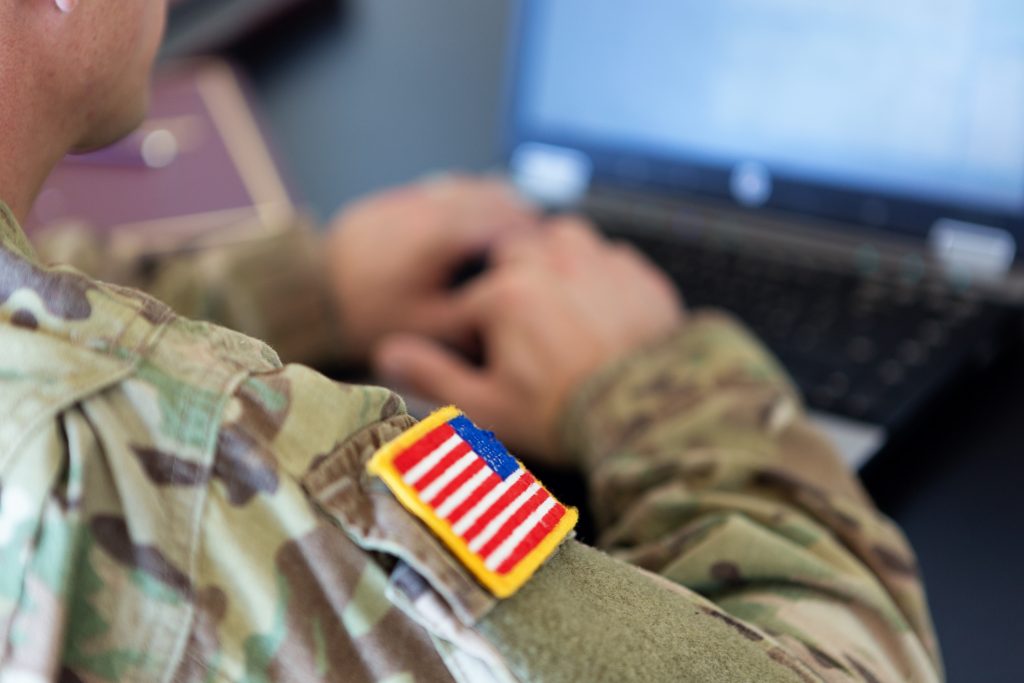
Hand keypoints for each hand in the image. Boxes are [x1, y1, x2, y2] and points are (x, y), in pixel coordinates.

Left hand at [325, 176, 541, 361]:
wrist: (306, 296)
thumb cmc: (367, 316)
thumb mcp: (428, 327)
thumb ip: (477, 313)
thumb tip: (513, 306)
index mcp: (441, 234)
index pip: (504, 220)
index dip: (534, 234)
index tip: (551, 248)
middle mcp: (427, 206)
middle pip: (489, 195)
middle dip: (519, 212)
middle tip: (540, 233)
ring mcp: (405, 199)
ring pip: (464, 187)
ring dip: (492, 201)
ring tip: (513, 222)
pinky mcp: (388, 202)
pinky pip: (437, 190)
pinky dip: (462, 200)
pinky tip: (470, 218)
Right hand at [374, 217, 684, 465]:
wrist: (654, 416)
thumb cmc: (564, 416)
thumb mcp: (487, 407)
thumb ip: (433, 375)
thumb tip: (386, 353)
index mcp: (506, 295)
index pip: (469, 303)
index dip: (471, 333)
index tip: (485, 359)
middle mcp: (551, 264)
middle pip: (513, 254)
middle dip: (508, 281)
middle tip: (520, 325)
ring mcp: (599, 263)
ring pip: (563, 237)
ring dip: (553, 258)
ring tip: (557, 300)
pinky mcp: (638, 274)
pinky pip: (609, 255)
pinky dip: (598, 272)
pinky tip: (601, 308)